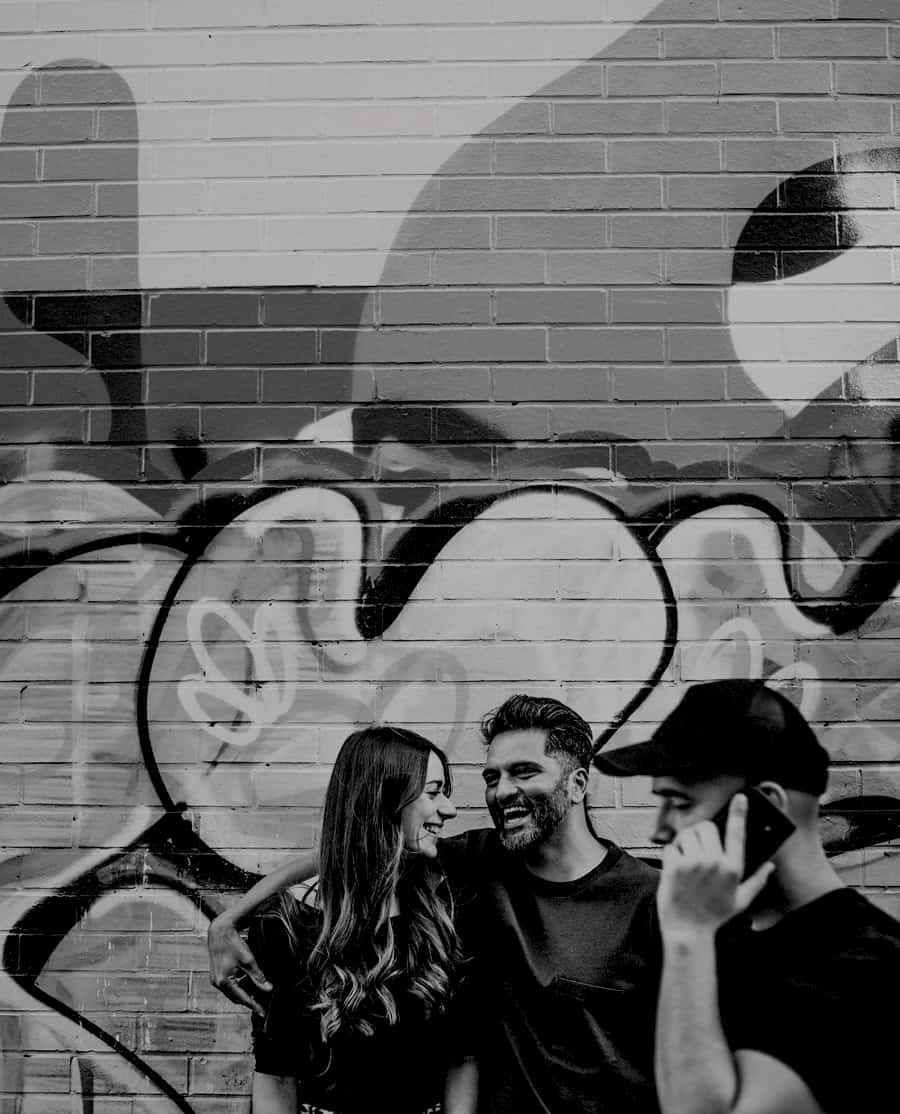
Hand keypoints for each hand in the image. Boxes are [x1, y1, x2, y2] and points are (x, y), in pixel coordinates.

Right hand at [208, 913, 271, 1015]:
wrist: (220, 931)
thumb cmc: (233, 944)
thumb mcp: (248, 961)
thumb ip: (258, 977)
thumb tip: (268, 989)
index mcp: (224, 981)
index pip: (242, 998)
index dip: (254, 1005)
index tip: (262, 1012)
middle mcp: (217, 983)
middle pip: (236, 998)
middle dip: (249, 1001)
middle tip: (262, 1004)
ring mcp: (215, 979)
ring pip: (232, 992)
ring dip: (244, 993)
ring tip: (257, 993)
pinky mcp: (216, 975)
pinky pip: (229, 986)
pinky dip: (239, 986)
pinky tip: (248, 983)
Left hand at [657, 794, 773, 937]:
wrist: (688, 931)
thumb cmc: (714, 916)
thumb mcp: (741, 901)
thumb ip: (757, 881)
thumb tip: (770, 866)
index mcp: (733, 868)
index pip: (737, 833)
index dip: (739, 813)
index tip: (740, 798)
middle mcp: (715, 862)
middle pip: (707, 827)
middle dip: (701, 834)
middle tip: (698, 849)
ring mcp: (694, 863)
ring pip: (687, 834)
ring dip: (685, 843)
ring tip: (687, 861)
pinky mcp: (674, 866)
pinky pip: (671, 846)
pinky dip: (671, 854)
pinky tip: (675, 870)